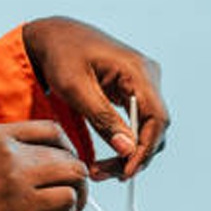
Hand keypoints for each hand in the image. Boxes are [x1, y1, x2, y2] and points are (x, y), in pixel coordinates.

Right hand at [0, 121, 87, 210]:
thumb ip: (1, 154)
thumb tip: (34, 167)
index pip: (51, 129)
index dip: (67, 148)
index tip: (65, 164)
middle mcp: (9, 150)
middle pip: (68, 154)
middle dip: (74, 177)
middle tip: (67, 195)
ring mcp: (16, 176)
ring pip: (74, 174)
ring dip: (76, 196)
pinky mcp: (21, 206)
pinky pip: (66, 201)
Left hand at [22, 16, 167, 180]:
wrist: (53, 35)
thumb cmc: (61, 54)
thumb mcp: (75, 88)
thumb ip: (102, 118)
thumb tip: (127, 149)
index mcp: (138, 70)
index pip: (158, 118)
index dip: (145, 149)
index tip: (126, 172)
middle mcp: (148, 75)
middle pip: (156, 127)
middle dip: (134, 156)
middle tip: (105, 175)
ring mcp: (143, 82)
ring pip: (148, 128)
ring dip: (129, 152)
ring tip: (102, 169)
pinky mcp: (133, 90)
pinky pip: (138, 121)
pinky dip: (125, 140)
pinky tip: (108, 156)